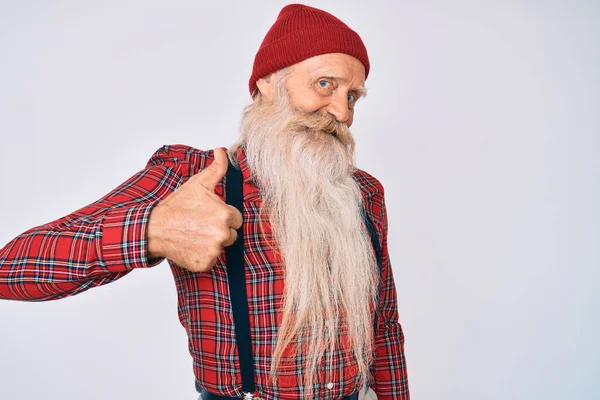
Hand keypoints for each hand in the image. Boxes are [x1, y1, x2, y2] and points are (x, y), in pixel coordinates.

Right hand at [147, 148, 242, 272]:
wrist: (154, 228)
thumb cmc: (177, 206)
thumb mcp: (198, 184)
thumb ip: (216, 169)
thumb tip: (222, 151)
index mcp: (225, 214)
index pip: (236, 219)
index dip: (223, 216)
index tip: (208, 214)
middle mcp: (222, 234)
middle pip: (231, 234)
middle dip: (219, 229)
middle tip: (200, 224)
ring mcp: (214, 251)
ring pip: (221, 247)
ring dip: (212, 243)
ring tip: (194, 234)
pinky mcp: (205, 264)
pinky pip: (211, 260)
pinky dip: (203, 255)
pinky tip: (191, 245)